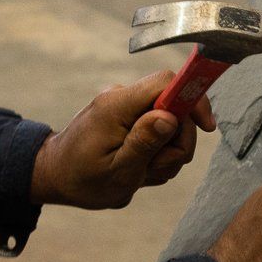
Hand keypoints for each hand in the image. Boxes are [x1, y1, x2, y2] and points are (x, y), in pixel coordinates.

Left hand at [31, 70, 216, 209]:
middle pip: (175, 107)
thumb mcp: (117, 172)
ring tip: (142, 173)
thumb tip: (169, 116)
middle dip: (177, 143)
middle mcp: (122, 97)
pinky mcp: (127, 116)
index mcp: (117, 105)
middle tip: (155, 169)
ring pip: (170, 123)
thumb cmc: (82, 179)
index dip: (193, 99)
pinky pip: (158, 129)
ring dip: (165, 153)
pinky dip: (156, 152)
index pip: (167, 82)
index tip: (206, 126)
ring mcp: (125, 106)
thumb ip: (143, 143)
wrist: (55, 176)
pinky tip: (139, 168)